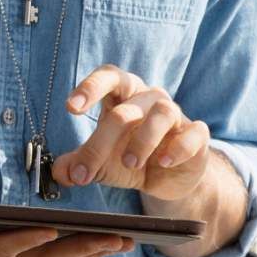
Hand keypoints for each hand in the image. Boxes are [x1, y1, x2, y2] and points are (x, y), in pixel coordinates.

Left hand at [50, 64, 210, 199]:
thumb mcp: (101, 163)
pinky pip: (193, 133)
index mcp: (123, 95)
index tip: (71, 107)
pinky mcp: (197, 135)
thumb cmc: (130, 158)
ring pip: (162, 111)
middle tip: (86, 171)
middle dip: (103, 140)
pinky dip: (179, 147)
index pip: (108, 76)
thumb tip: (59, 172)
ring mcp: (176, 115)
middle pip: (127, 107)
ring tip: (129, 162)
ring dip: (143, 138)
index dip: (90, 87)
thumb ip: (79, 164)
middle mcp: (149, 98)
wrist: (168, 179)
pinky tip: (164, 161)